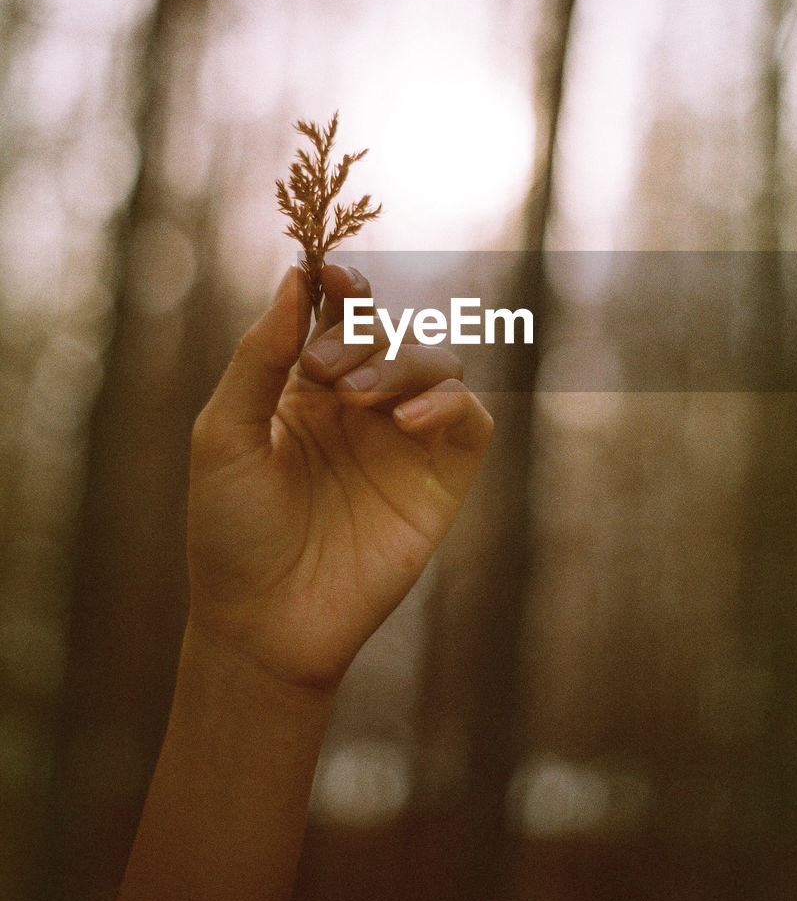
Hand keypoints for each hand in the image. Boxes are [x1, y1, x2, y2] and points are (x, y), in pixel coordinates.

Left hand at [187, 264, 492, 690]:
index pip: (336, 317)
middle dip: (362, 337)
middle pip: (387, 330)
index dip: (341, 288)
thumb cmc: (230, 530)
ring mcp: (403, 440)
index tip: (333, 276)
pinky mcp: (439, 479)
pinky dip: (449, 403)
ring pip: (435, 361)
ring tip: (362, 404)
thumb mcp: (224, 434)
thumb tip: (294, 278)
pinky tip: (409, 421)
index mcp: (304, 388)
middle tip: (326, 378)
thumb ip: (259, 356)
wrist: (264, 624)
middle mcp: (358, 406)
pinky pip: (469, 417)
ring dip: (403, 363)